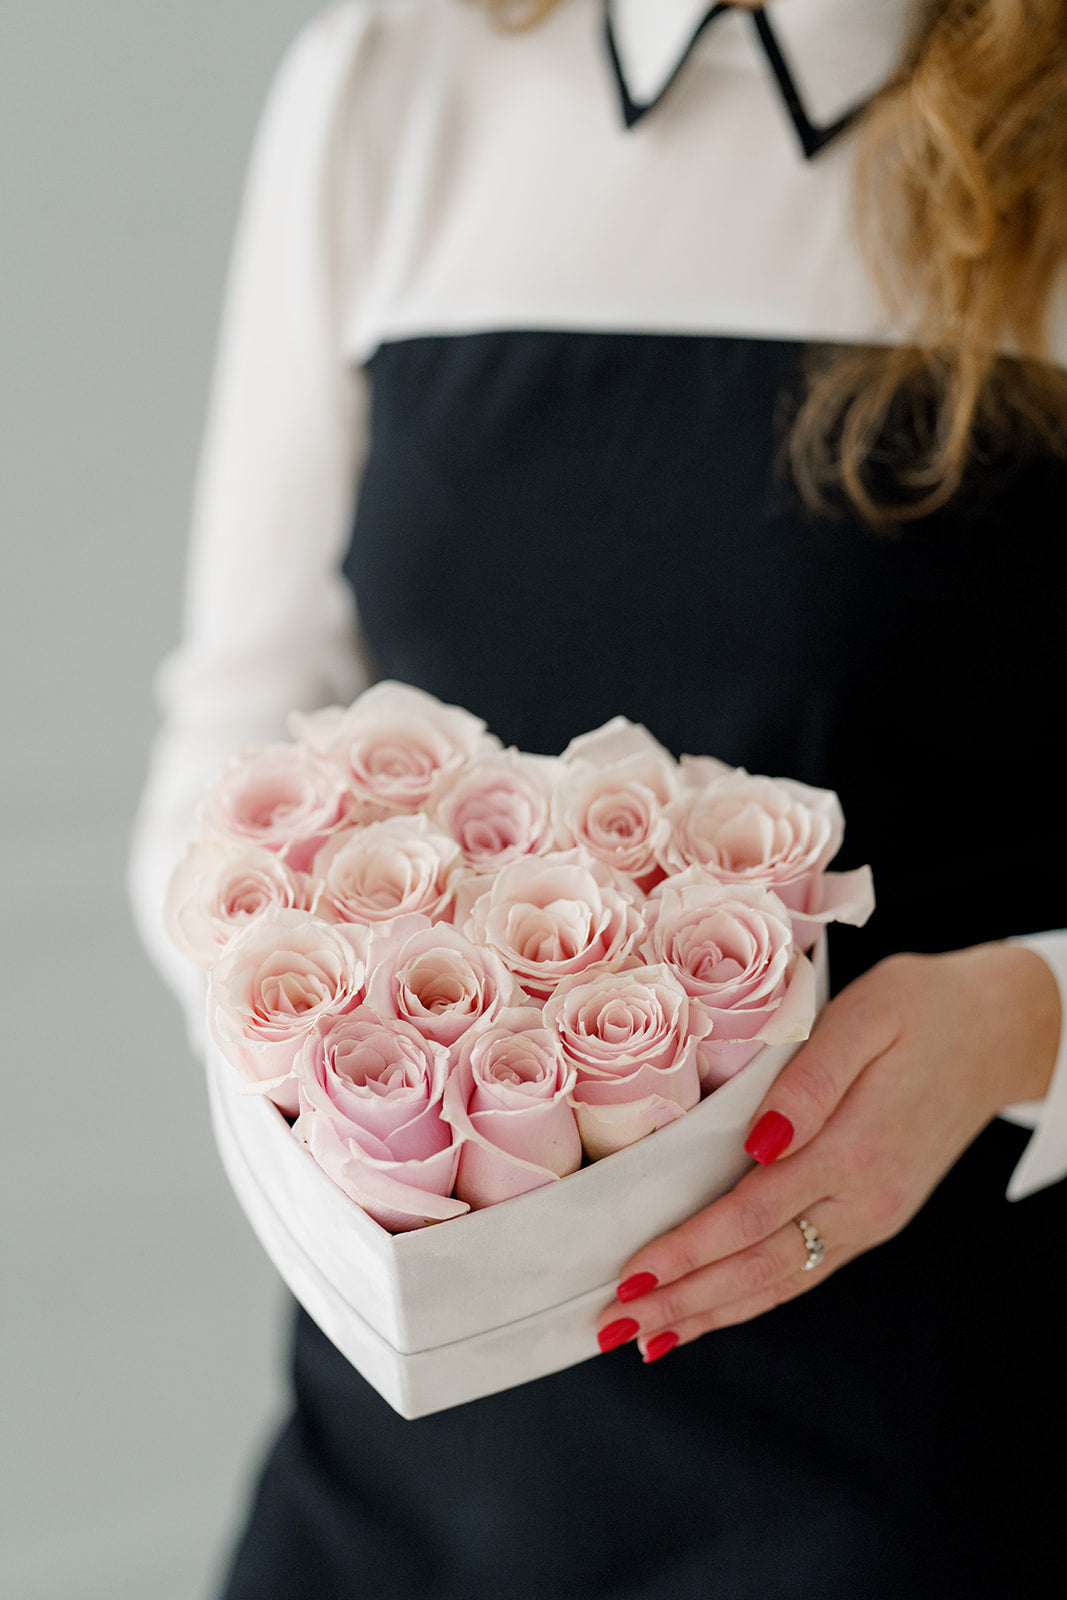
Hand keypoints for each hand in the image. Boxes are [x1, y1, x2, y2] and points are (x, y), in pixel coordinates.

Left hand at [596, 943, 1059, 1362]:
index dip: (690, 1249)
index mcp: (854, 1149)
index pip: (753, 1214)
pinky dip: (753, 1299)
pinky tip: (714, 1313)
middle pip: (759, 1265)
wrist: (995, 1032)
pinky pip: (805, 1269)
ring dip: (711, 1312)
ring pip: (781, 1280)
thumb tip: (763, 1140)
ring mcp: (871, 1216)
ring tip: (648, 1336)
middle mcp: (864, 1199)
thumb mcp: (864, 1018)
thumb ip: (810, 1082)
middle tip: (614, 1324)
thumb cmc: (921, 1009)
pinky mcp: (873, 1217)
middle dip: (683, 1299)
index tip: (635, 1273)